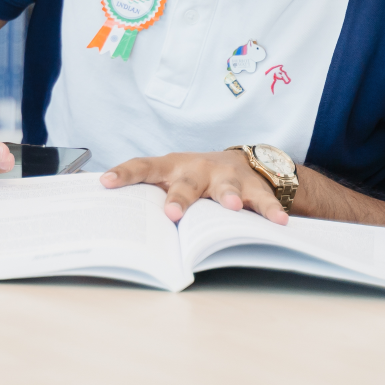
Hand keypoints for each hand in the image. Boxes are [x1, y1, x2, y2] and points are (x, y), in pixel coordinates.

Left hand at [101, 149, 287, 223]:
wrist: (241, 163)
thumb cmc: (194, 177)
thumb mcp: (172, 179)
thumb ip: (150, 193)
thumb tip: (110, 213)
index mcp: (171, 167)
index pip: (143, 167)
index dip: (125, 174)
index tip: (106, 183)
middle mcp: (197, 169)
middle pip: (186, 183)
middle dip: (179, 197)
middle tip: (172, 212)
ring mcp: (226, 177)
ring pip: (226, 187)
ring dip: (227, 197)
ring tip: (230, 207)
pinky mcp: (253, 187)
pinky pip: (263, 199)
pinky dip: (270, 210)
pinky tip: (278, 222)